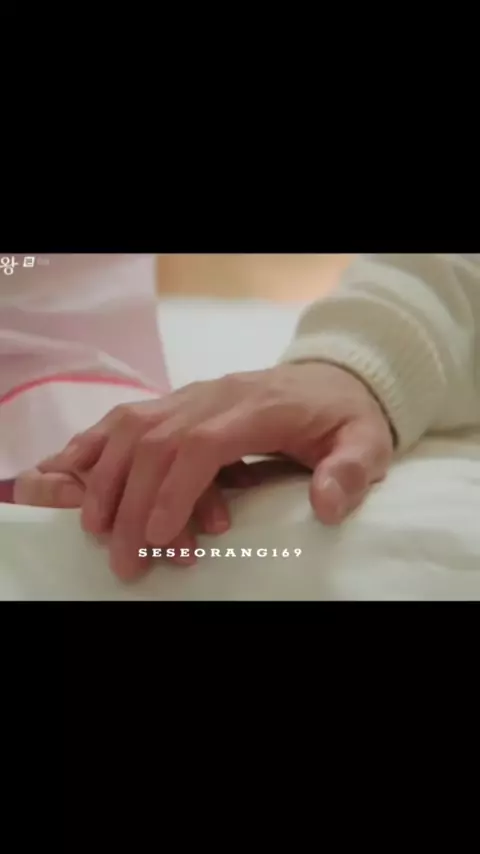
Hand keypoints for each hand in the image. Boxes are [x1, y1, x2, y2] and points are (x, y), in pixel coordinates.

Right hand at [38, 362, 394, 579]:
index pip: (202, 442)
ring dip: (108, 478)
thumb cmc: (345, 419)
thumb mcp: (367, 445)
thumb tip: (326, 506)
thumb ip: (350, 472)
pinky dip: (98, 445)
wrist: (333, 379)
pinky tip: (75, 476)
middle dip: (132, 501)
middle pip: (157, 441)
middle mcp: (217, 395)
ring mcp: (193, 394)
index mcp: (260, 407)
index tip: (157, 537)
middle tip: (126, 560)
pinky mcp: (178, 401)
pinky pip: (127, 417)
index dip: (174, 490)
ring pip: (133, 427)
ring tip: (97, 530)